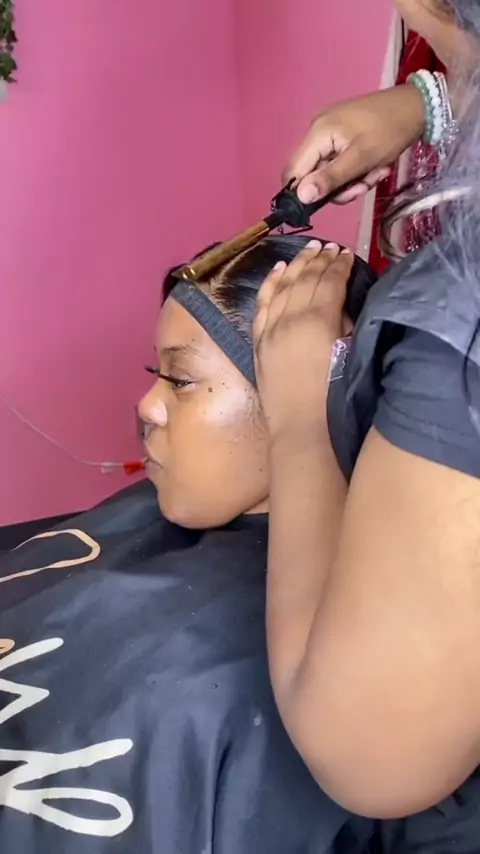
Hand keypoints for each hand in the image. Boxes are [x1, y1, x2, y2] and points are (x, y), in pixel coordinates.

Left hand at [254, 241, 353, 440]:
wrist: (302, 430)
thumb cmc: (333, 399)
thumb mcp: (350, 355)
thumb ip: (347, 323)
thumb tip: (344, 303)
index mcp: (319, 321)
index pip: (330, 281)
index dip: (340, 265)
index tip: (348, 253)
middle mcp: (291, 319)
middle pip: (306, 279)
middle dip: (320, 259)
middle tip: (331, 247)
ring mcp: (271, 329)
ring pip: (283, 287)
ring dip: (296, 265)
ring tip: (308, 250)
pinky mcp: (259, 342)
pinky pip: (262, 304)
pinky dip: (270, 284)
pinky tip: (277, 271)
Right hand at [284, 85, 424, 204]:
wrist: (417, 107)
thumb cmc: (390, 131)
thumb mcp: (362, 159)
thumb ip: (330, 179)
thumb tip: (301, 197)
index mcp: (318, 133)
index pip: (293, 171)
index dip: (304, 193)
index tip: (326, 204)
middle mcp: (317, 131)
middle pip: (313, 174)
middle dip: (338, 187)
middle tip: (362, 187)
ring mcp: (330, 133)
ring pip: (329, 172)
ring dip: (351, 181)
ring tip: (373, 174)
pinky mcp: (342, 136)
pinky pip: (340, 163)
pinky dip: (357, 171)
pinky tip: (374, 166)